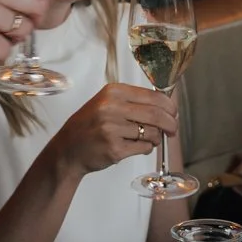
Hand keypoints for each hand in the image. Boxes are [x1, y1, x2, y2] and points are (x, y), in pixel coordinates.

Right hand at [47, 84, 179, 177]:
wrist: (68, 149)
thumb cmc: (90, 126)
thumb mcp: (107, 103)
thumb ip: (133, 102)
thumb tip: (167, 106)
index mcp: (114, 92)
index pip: (154, 96)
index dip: (170, 107)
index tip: (174, 114)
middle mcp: (112, 108)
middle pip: (157, 115)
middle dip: (171, 124)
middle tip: (173, 130)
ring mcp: (112, 129)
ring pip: (152, 132)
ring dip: (156, 138)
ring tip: (148, 139)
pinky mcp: (115, 149)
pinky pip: (144, 148)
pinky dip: (146, 149)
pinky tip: (137, 147)